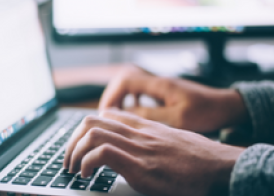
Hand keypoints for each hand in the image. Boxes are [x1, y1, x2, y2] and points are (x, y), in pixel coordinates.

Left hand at [64, 110, 243, 195]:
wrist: (219, 167)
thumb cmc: (198, 157)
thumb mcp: (170, 139)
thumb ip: (150, 138)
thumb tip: (136, 148)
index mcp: (143, 127)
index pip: (106, 115)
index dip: (86, 128)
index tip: (80, 144)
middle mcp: (137, 133)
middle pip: (91, 121)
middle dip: (72, 140)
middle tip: (69, 159)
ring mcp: (137, 147)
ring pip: (92, 133)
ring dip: (74, 152)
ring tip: (73, 168)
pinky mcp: (140, 166)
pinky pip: (102, 153)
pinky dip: (87, 163)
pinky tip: (87, 175)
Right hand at [99, 67, 248, 132]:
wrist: (225, 106)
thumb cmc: (206, 112)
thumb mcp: (178, 118)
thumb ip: (151, 115)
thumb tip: (126, 115)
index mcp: (160, 85)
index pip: (126, 80)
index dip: (112, 95)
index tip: (106, 112)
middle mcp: (158, 82)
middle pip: (124, 80)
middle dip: (112, 96)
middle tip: (107, 115)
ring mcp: (161, 87)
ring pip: (131, 86)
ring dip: (121, 99)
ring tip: (115, 115)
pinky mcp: (164, 93)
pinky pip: (141, 92)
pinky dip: (132, 101)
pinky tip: (132, 113)